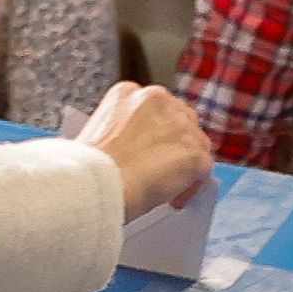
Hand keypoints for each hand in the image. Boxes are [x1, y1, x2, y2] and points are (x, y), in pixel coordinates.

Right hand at [74, 80, 209, 221]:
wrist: (97, 183)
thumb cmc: (89, 167)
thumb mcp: (98, 132)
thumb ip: (123, 130)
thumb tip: (135, 148)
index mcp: (128, 92)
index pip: (156, 108)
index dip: (155, 132)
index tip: (149, 150)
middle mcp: (158, 99)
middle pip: (181, 120)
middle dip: (174, 144)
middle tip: (162, 168)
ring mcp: (179, 125)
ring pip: (196, 143)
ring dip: (185, 164)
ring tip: (167, 187)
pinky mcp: (194, 152)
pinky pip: (203, 169)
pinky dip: (191, 186)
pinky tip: (173, 199)